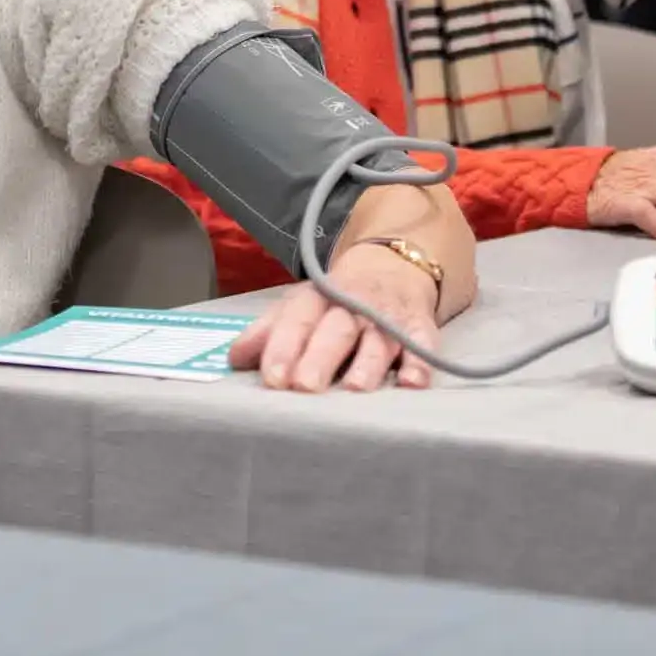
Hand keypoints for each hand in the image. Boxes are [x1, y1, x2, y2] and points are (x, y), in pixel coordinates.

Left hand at [229, 241, 438, 392]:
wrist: (392, 266)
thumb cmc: (337, 298)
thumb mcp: (300, 306)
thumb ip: (268, 333)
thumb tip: (233, 360)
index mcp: (317, 298)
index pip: (297, 320)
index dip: (283, 348)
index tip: (272, 378)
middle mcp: (352, 305)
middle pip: (336, 330)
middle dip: (320, 357)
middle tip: (306, 386)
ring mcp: (388, 317)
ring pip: (378, 339)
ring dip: (367, 364)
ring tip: (355, 389)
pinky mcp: (420, 328)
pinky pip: (423, 345)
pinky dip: (421, 363)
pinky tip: (412, 383)